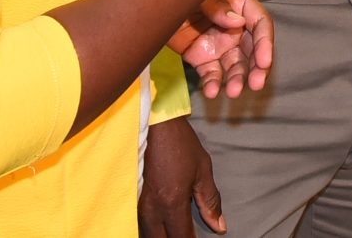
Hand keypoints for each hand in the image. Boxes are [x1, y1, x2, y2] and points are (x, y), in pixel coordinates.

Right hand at [140, 115, 224, 237]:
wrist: (155, 124)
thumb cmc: (181, 144)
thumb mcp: (203, 170)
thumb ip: (210, 201)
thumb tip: (219, 226)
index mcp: (172, 203)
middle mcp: (152, 209)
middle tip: (187, 235)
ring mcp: (138, 205)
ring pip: (148, 234)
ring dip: (163, 236)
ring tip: (176, 231)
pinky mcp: (132, 198)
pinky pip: (141, 223)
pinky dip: (152, 229)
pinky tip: (162, 226)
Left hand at [169, 0, 273, 100]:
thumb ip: (218, 4)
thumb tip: (238, 22)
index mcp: (239, 4)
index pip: (260, 24)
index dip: (265, 43)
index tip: (264, 62)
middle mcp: (233, 26)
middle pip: (252, 49)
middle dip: (257, 68)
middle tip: (256, 84)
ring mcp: (218, 43)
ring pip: (234, 65)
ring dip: (237, 79)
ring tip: (233, 92)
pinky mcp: (201, 57)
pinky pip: (211, 73)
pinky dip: (213, 83)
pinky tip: (212, 91)